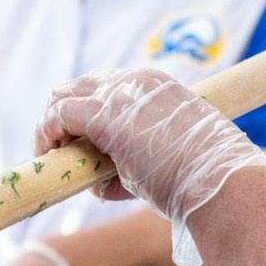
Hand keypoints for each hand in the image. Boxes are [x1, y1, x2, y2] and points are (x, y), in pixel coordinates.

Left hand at [36, 67, 265, 222]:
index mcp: (156, 86)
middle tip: (64, 152)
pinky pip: (58, 116)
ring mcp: (119, 95)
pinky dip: (47, 135)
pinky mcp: (103, 116)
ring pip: (63, 96)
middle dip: (65, 118)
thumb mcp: (171, 155)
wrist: (219, 180)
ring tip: (56, 158)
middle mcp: (135, 82)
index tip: (84, 144)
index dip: (88, 114)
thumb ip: (136, 160)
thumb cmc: (204, 177)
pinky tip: (50, 158)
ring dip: (53, 127)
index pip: (107, 87)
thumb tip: (102, 184)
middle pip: (79, 86)